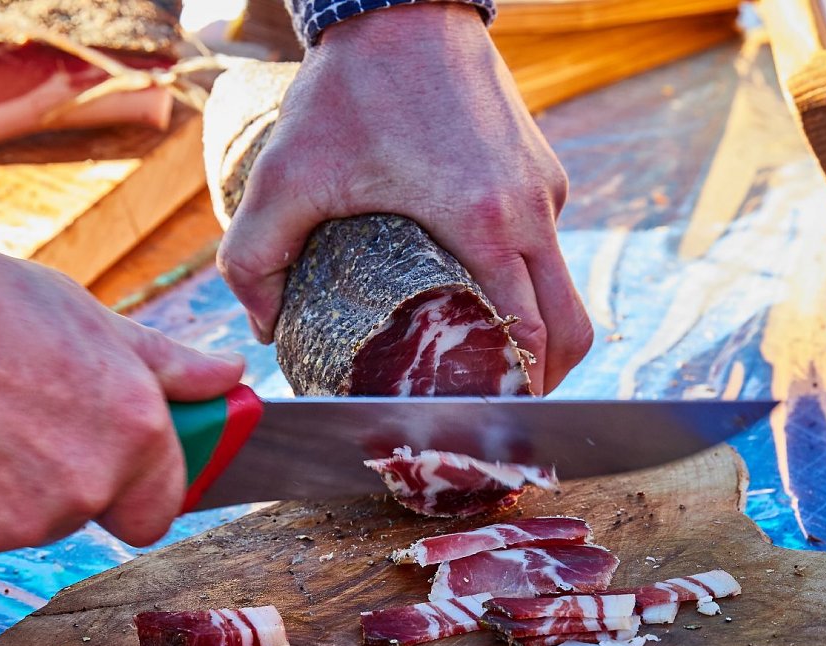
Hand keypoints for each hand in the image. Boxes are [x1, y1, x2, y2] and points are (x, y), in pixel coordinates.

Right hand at [0, 246, 244, 562]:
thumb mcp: (93, 323)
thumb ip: (167, 366)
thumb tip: (229, 373)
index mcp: (134, 438)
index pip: (158, 511)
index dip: (134, 488)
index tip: (108, 461)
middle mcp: (86, 489)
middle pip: (83, 511)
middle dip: (57, 477)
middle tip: (15, 416)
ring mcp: (17, 523)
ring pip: (19, 523)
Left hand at [217, 4, 592, 393]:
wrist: (405, 1)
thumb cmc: (352, 88)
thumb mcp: (285, 176)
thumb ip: (254, 260)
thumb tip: (263, 328)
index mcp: (488, 224)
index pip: (535, 337)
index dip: (519, 393)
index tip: (487, 423)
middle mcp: (533, 210)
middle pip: (571, 328)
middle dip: (540, 380)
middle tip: (490, 408)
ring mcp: (545, 187)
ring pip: (562, 287)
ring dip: (533, 330)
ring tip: (475, 353)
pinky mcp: (540, 168)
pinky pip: (545, 245)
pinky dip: (524, 281)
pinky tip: (470, 284)